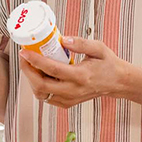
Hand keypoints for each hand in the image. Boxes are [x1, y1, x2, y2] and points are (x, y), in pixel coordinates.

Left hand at [17, 36, 132, 107]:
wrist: (117, 82)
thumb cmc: (108, 64)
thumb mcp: (98, 48)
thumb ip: (81, 43)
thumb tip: (62, 39)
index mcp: (80, 76)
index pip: (51, 69)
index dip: (35, 60)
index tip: (24, 52)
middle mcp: (73, 90)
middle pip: (41, 86)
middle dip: (27, 71)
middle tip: (24, 58)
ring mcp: (70, 99)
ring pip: (41, 94)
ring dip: (32, 80)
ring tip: (31, 65)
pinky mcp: (68, 103)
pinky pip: (47, 98)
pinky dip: (39, 87)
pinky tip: (41, 75)